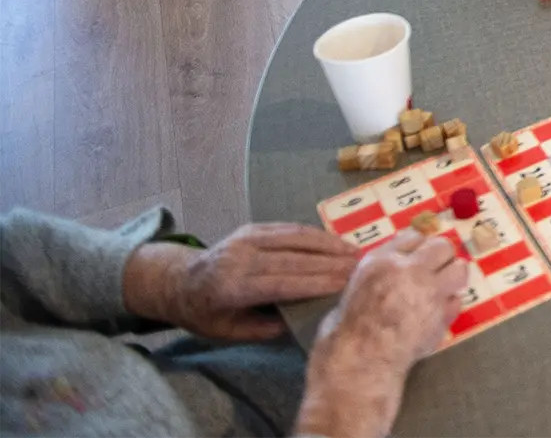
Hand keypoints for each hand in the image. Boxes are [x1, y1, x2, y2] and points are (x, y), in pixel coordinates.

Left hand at [124, 224, 358, 339]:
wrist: (177, 281)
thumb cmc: (205, 314)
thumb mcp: (228, 333)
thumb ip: (264, 329)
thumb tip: (303, 321)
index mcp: (231, 288)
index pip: (282, 283)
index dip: (316, 283)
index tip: (346, 284)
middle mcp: (239, 258)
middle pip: (294, 258)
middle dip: (331, 262)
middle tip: (363, 267)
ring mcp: (247, 238)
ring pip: (296, 238)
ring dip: (330, 245)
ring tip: (357, 252)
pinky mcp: (253, 227)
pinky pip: (290, 229)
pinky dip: (317, 235)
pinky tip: (337, 242)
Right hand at [295, 233, 467, 437]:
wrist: (358, 364)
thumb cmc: (345, 331)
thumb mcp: (354, 290)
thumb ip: (380, 273)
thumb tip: (396, 268)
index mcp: (381, 261)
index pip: (413, 236)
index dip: (417, 247)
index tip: (418, 256)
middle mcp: (410, 270)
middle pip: (443, 246)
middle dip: (441, 256)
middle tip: (435, 270)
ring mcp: (430, 293)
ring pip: (460, 269)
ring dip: (453, 276)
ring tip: (443, 288)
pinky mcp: (442, 316)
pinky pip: (457, 301)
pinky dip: (450, 306)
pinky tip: (436, 314)